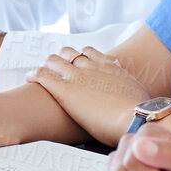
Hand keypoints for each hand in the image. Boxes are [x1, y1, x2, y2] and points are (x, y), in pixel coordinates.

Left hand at [26, 46, 150, 140]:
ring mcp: (78, 76)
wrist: (135, 118)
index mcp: (109, 66)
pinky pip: (43, 75)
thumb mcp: (137, 93)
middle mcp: (92, 66)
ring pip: (53, 60)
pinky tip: (30, 78)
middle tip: (55, 69)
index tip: (75, 64)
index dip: (79, 57)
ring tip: (40, 73)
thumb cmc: (141, 112)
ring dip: (46, 65)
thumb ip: (129, 89)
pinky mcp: (65, 90)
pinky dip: (34, 74)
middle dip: (60, 59)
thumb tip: (135, 97)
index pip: (89, 52)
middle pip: (69, 53)